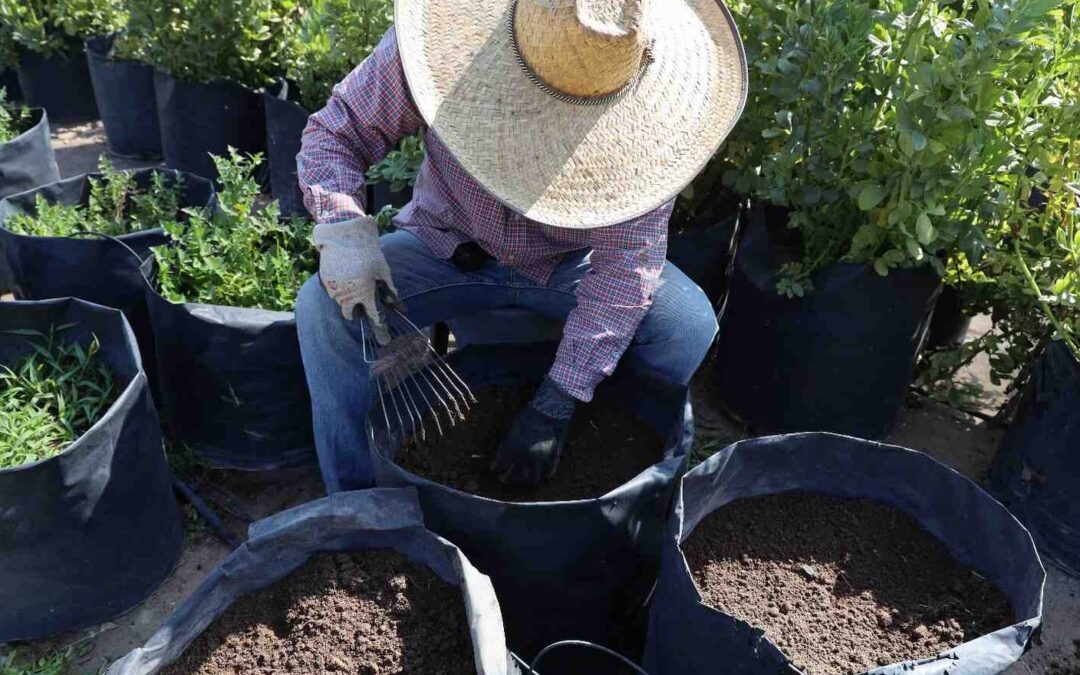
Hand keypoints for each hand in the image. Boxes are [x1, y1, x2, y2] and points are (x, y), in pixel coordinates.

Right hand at [313, 217, 396, 343]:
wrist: (344, 236)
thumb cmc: (368, 252)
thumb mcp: (383, 269)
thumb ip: (388, 287)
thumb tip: (394, 301)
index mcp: (365, 292)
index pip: (372, 314)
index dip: (377, 322)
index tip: (380, 327)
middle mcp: (348, 294)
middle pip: (349, 314)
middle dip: (354, 313)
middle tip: (359, 305)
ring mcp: (334, 289)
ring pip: (340, 302)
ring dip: (346, 299)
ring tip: (352, 282)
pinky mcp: (325, 281)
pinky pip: (332, 291)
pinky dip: (338, 288)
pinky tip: (343, 275)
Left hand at [491, 378, 575, 484]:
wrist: (550, 410)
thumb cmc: (528, 415)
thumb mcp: (512, 428)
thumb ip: (507, 444)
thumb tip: (503, 454)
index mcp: (512, 448)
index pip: (500, 465)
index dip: (495, 467)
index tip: (495, 468)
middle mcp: (525, 457)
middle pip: (514, 476)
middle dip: (506, 478)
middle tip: (504, 478)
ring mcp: (541, 460)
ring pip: (532, 479)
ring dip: (525, 479)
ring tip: (522, 477)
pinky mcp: (553, 458)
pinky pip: (547, 472)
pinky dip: (542, 475)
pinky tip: (539, 474)